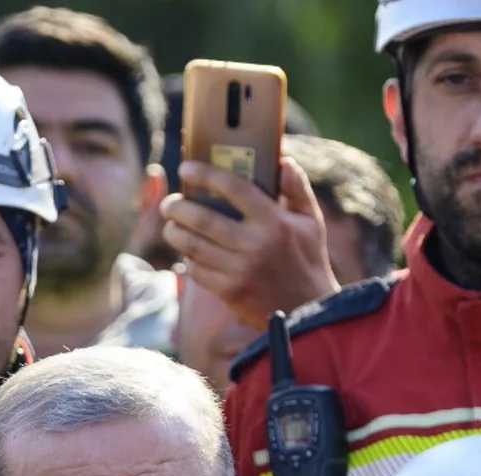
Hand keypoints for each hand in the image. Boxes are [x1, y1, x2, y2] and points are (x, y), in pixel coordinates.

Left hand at [161, 157, 339, 328]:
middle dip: (177, 207)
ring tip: (171, 225)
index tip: (186, 167)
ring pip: (191, 245)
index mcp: (275, 222)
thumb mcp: (310, 222)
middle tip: (170, 203)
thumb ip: (297, 189)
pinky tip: (187, 251)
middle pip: (201, 218)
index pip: (234, 189)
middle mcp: (254, 245)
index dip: (206, 175)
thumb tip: (282, 161)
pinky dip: (186, 258)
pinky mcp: (228, 292)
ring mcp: (239, 270)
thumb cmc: (306, 259)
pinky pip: (195, 270)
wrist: (307, 309)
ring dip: (174, 232)